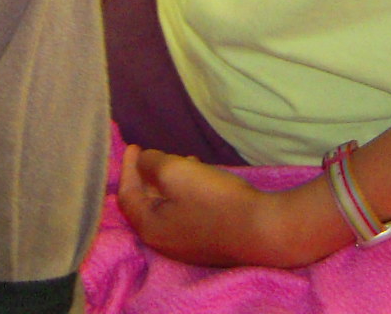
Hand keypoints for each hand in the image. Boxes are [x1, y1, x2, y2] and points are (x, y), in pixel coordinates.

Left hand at [117, 145, 347, 268]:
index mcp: (150, 228)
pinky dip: (187, 193)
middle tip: (159, 152)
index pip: (127, 195)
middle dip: (150, 174)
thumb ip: (151, 164)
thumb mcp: (174, 172)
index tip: (134, 146)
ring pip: (169, 207)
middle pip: (147, 203)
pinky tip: (203, 178)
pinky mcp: (209, 242)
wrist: (263, 230)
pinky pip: (187, 213)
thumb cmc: (213, 200)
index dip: (127, 168)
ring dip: (171, 182)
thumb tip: (144, 162)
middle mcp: (165, 242)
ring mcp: (189, 245)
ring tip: (185, 160)